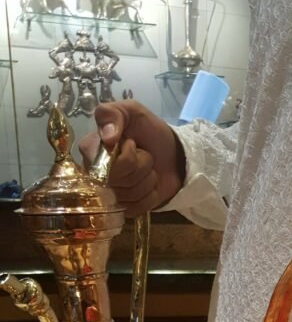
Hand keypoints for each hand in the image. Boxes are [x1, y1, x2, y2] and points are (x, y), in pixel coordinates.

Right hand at [78, 100, 185, 215]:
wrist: (172, 154)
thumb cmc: (148, 131)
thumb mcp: (132, 111)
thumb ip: (113, 114)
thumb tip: (107, 138)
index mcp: (90, 149)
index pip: (101, 161)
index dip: (125, 155)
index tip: (133, 143)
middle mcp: (93, 175)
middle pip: (117, 179)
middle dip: (141, 164)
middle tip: (143, 154)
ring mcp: (108, 195)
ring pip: (129, 193)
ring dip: (148, 178)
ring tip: (148, 168)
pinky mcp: (123, 210)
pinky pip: (137, 207)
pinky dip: (151, 195)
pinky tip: (149, 185)